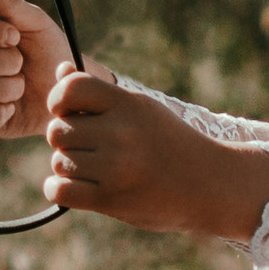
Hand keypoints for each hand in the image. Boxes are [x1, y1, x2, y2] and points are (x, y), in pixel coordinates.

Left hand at [45, 67, 268, 239]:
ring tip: (95, 169)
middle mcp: (121, 132)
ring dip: (68, 168)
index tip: (70, 112)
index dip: (59, 100)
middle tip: (90, 148)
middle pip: (57, 131)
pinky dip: (58, 189)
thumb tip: (61, 70)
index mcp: (129, 104)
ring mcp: (116, 167)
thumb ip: (99, 93)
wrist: (211, 184)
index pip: (69, 88)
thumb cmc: (171, 143)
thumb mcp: (142, 110)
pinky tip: (74, 188)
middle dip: (67, 140)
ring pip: (59, 162)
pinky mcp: (112, 199)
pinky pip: (59, 190)